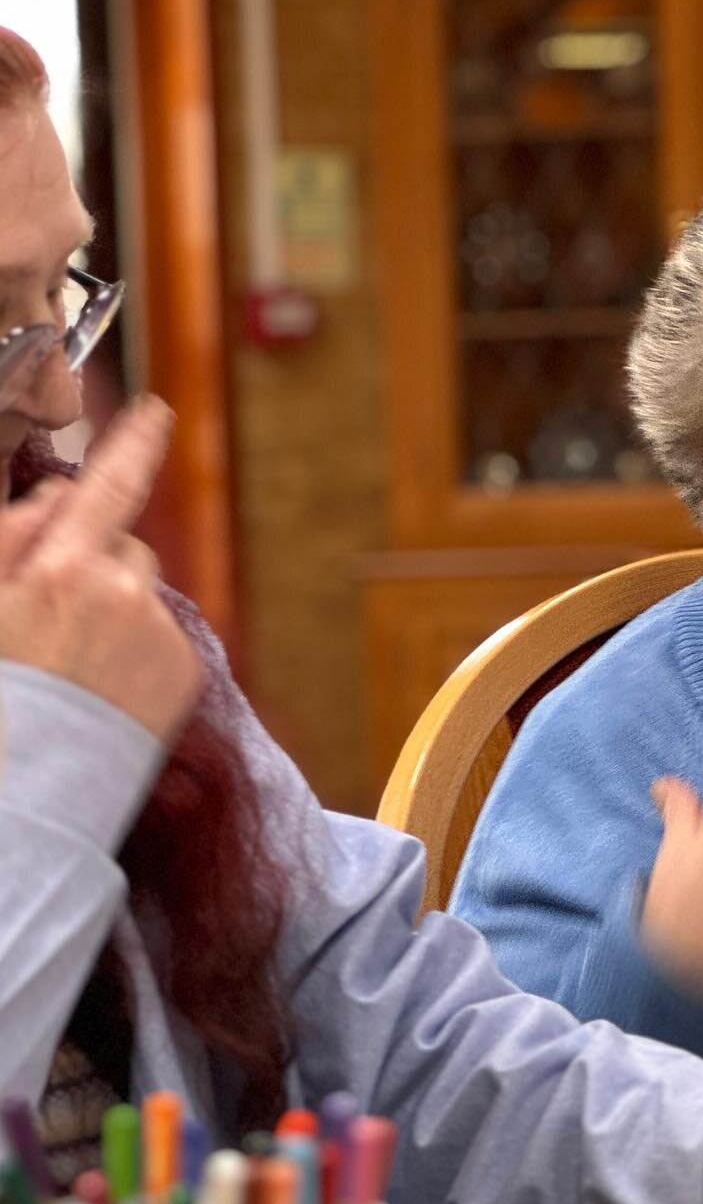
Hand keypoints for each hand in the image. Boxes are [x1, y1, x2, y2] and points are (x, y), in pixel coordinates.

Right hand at [0, 398, 201, 741]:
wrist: (32, 790)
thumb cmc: (0, 692)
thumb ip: (10, 537)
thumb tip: (53, 500)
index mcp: (65, 570)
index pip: (112, 486)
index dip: (136, 443)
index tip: (157, 412)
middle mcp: (125, 593)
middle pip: (122, 547)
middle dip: (94, 563)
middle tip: (51, 618)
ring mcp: (159, 635)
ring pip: (140, 595)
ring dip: (115, 609)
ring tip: (72, 665)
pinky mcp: (183, 672)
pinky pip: (160, 638)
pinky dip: (137, 651)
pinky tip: (101, 688)